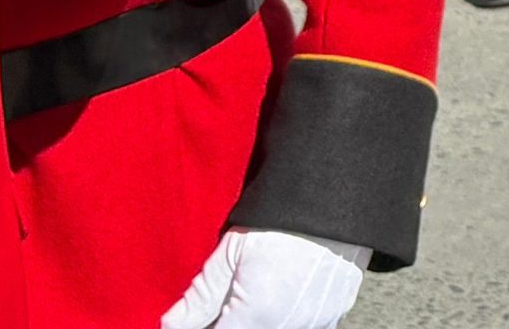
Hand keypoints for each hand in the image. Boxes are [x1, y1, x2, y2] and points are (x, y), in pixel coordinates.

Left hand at [163, 231, 370, 328]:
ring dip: (263, 320)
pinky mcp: (339, 309)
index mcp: (256, 314)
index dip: (207, 327)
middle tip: (232, 299)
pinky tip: (287, 291)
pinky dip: (291, 316)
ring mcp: (319, 319)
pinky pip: (310, 325)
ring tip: (260, 290)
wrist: (335, 194)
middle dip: (234, 320)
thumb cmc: (279, 218)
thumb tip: (170, 325)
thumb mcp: (230, 252)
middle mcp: (290, 324)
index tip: (203, 317)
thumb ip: (200, 297)